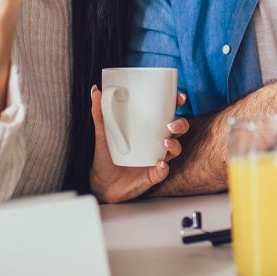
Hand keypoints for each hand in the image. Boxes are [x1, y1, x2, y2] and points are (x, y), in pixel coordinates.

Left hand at [89, 86, 189, 203]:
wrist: (102, 184)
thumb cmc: (106, 157)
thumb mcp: (102, 134)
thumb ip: (99, 114)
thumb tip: (95, 91)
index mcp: (149, 129)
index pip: (168, 113)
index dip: (177, 104)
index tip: (178, 98)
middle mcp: (157, 142)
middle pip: (178, 129)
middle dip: (181, 124)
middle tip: (171, 124)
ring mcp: (157, 158)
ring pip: (176, 149)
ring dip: (175, 144)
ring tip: (165, 143)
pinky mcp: (153, 174)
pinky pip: (163, 171)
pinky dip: (164, 168)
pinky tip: (159, 165)